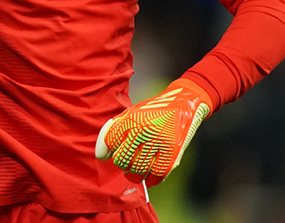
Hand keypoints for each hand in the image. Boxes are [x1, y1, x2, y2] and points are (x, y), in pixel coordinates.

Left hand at [95, 78, 211, 186]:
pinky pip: (157, 174)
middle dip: (121, 164)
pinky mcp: (172, 153)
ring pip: (138, 169)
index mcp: (130, 119)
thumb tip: (101, 155)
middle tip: (125, 163)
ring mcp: (158, 142)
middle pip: (122, 159)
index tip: (112, 153)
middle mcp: (143, 131)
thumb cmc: (152, 112)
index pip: (110, 142)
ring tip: (133, 173)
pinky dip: (151, 180)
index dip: (108, 150)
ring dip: (133, 175)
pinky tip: (148, 178)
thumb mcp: (131, 113)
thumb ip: (113, 130)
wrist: (183, 104)